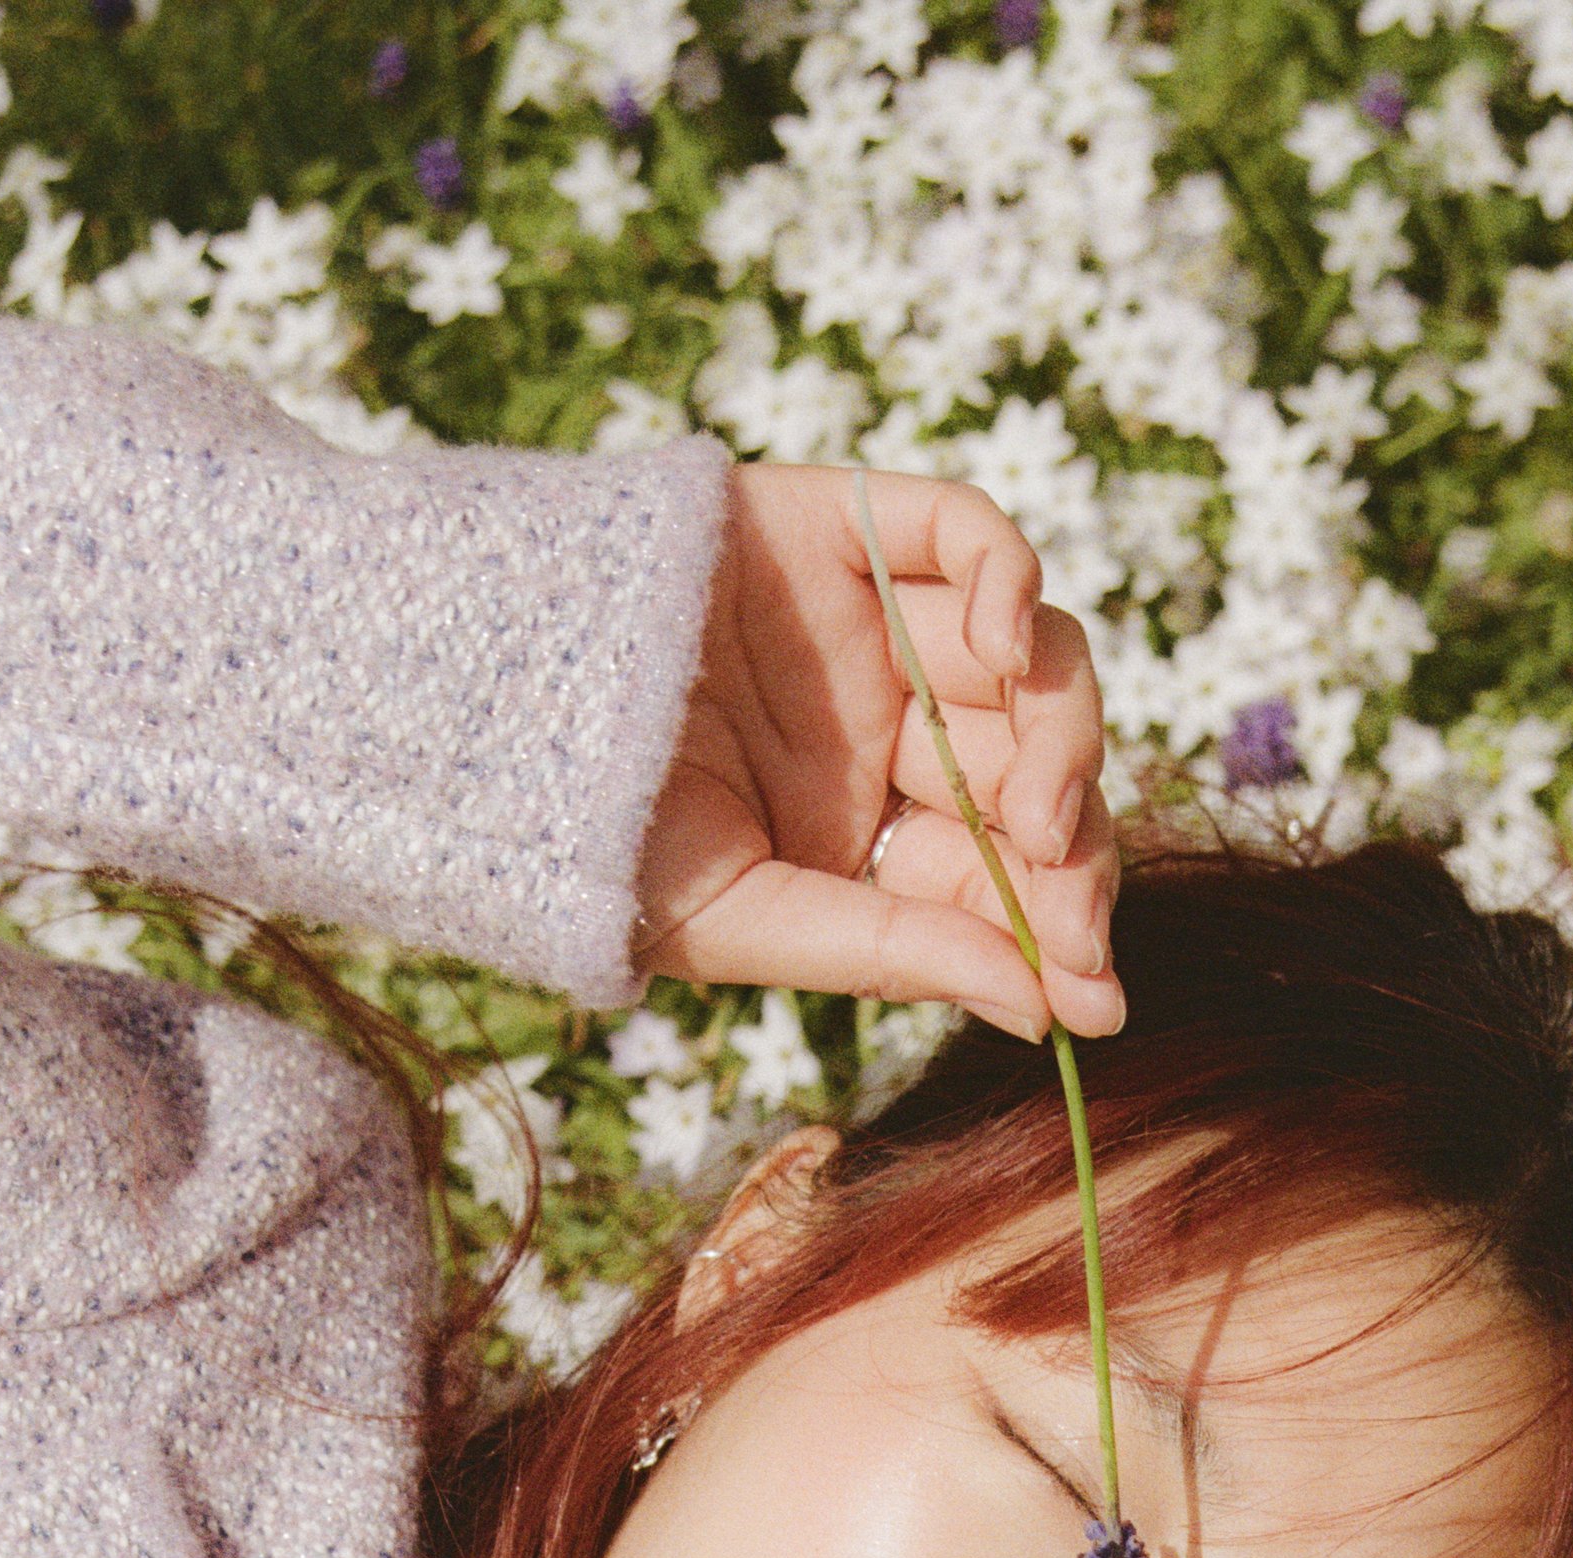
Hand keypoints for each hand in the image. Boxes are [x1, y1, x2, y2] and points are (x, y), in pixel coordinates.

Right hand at [628, 461, 1123, 1044]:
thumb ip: (897, 954)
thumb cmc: (592, 839)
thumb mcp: (749, 921)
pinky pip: (969, 533)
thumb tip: (1052, 1015)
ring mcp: (877, 623)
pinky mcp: (846, 526)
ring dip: (1064, 733)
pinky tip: (996, 646)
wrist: (472, 709)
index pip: (1004, 872)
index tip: (1099, 997)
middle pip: (1038, 766)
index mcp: (874, 832)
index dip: (1062, 928)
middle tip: (1070, 904)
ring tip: (1036, 810)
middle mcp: (893, 725)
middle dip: (1072, 845)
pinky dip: (1008, 579)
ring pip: (1029, 658)